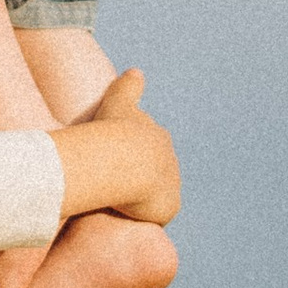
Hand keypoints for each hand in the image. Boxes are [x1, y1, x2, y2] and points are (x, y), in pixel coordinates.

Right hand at [52, 67, 180, 226]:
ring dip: (143, 199)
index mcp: (158, 137)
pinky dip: (144, 216)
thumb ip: (128, 87)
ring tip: (120, 204)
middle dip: (143, 177)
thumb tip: (136, 70)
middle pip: (156, 172)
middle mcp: (170, 160)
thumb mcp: (119, 102)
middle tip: (117, 184)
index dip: (135, 153)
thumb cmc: (115, 131)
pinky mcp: (169, 206)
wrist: (125, 160)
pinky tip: (127, 217)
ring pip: (156, 194)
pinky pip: (156, 215)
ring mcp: (172, 184)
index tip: (120, 158)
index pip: (149, 147)